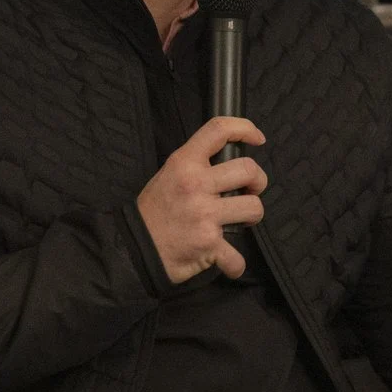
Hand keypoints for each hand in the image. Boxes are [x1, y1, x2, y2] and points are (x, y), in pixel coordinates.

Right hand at [135, 116, 268, 282]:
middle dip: (258, 182)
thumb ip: (196, 165)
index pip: (218, 130)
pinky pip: (238, 256)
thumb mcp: (168, 174)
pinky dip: (234, 264)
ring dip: (252, 216)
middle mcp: (196, 185)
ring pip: (254, 208)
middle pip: (249, 170)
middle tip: (251, 191)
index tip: (257, 138)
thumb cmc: (154, 211)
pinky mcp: (210, 244)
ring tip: (240, 220)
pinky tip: (226, 261)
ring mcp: (205, 215)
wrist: (134, 247)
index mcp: (184, 163)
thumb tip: (229, 163)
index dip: (244, 128)